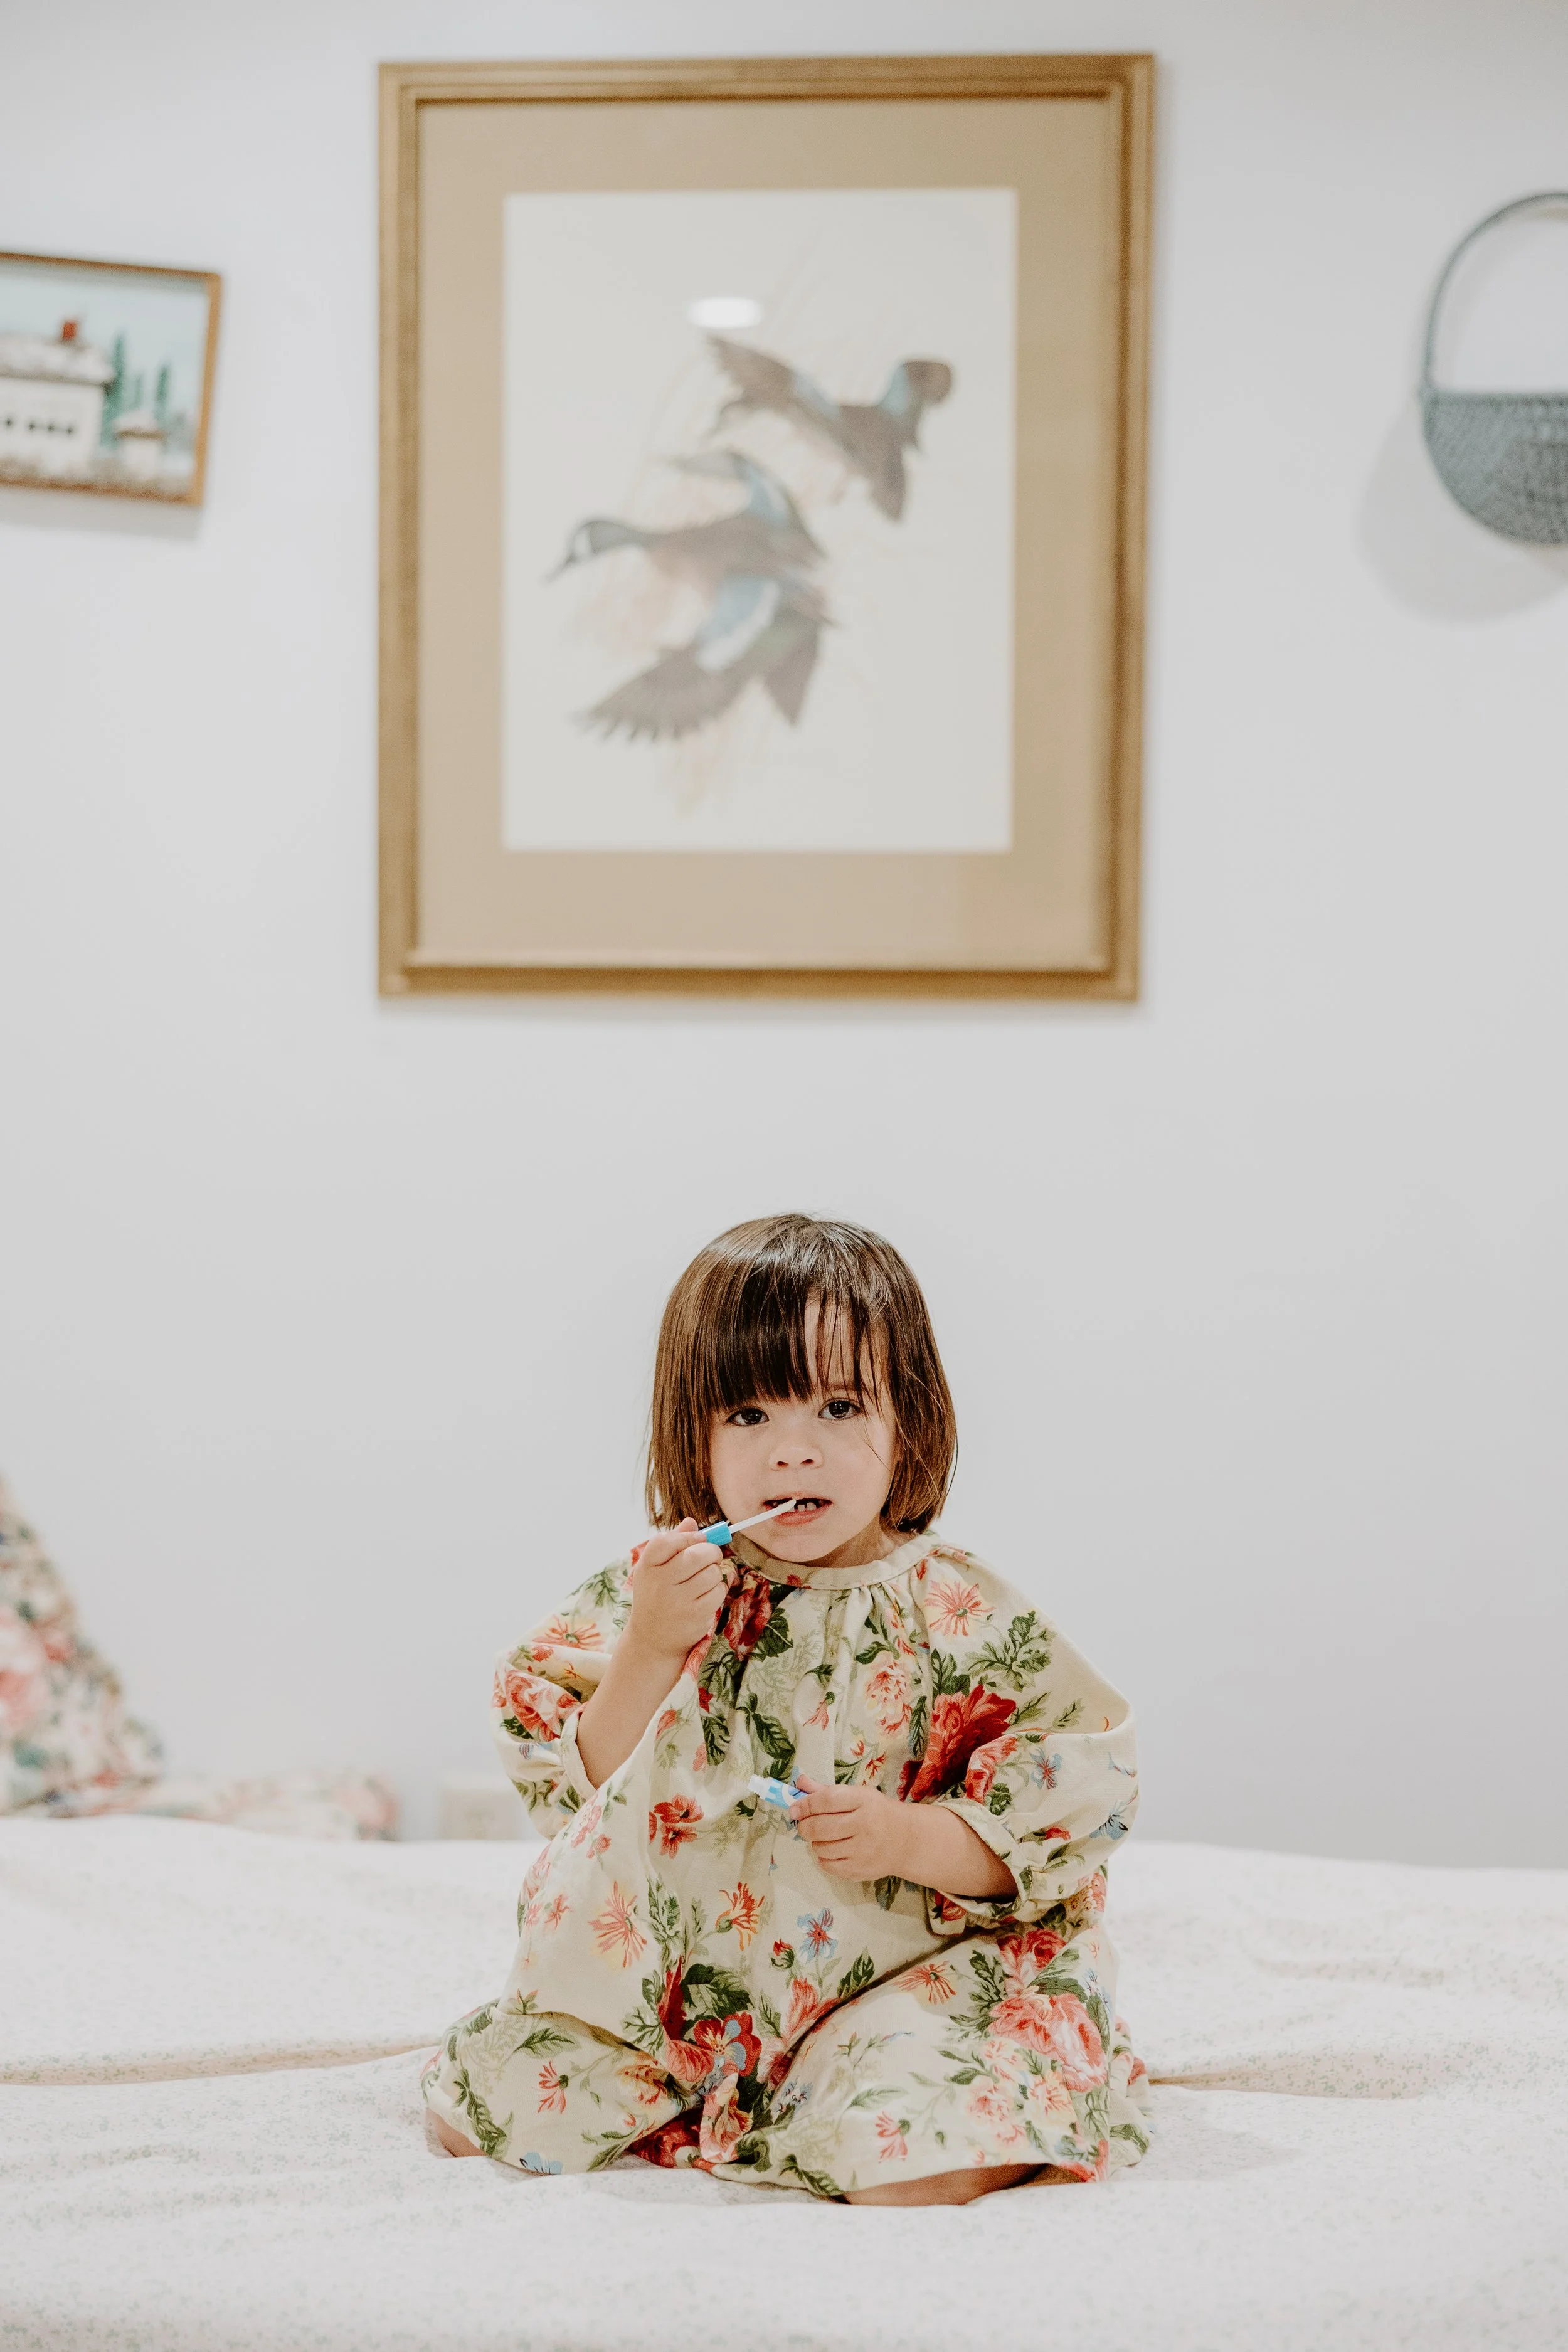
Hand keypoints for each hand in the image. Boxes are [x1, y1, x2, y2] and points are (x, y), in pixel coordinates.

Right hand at [625, 1520, 726, 1668]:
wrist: (652, 1638)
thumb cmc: (656, 1595)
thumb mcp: (654, 1569)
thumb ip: (672, 1544)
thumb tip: (691, 1523)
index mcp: (647, 1566)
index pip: (667, 1540)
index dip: (688, 1536)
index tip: (697, 1539)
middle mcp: (660, 1583)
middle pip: (696, 1554)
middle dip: (710, 1551)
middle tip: (710, 1556)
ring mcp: (678, 1601)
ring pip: (712, 1572)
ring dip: (714, 1572)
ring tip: (704, 1579)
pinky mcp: (695, 1615)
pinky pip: (719, 1591)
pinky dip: (718, 1589)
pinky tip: (706, 1595)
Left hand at [788, 1773, 912, 1881]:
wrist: (906, 1840)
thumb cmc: (876, 1812)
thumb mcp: (857, 1794)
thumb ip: (825, 1790)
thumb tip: (799, 1782)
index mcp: (863, 1800)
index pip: (826, 1801)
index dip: (805, 1805)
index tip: (794, 1808)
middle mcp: (864, 1825)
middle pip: (819, 1827)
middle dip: (804, 1826)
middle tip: (804, 1825)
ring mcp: (862, 1850)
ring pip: (820, 1847)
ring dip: (815, 1842)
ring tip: (825, 1837)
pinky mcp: (859, 1870)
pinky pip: (827, 1865)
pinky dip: (824, 1857)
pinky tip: (833, 1850)